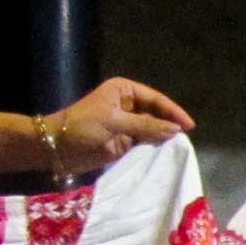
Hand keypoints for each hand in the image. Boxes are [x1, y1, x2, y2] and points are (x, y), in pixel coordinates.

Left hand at [48, 77, 193, 171]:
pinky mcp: (124, 141)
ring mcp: (127, 124)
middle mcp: (128, 105)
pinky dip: (155, 147)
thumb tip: (175, 130)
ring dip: (164, 137)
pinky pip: (145, 143)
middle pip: (157, 113)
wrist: (57, 147)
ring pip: (153, 129)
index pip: (155, 99)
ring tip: (180, 147)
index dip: (172, 111)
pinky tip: (166, 153)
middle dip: (170, 124)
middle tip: (187, 138)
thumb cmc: (81, 126)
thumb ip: (146, 126)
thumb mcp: (114, 122)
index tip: (189, 125)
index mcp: (124, 91)